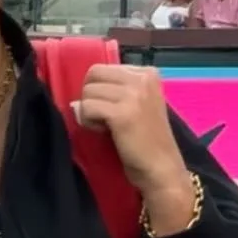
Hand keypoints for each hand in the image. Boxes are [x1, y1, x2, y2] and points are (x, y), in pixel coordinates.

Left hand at [74, 64, 194, 230]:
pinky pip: (86, 108)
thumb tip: (75, 101)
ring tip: (106, 127)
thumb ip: (112, 94)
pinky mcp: (122, 113)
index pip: (103, 69)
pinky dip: (88, 121)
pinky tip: (103, 132)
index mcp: (148, 73)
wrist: (162, 169)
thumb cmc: (148, 142)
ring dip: (89, 111)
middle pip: (93, 75)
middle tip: (105, 118)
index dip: (101, 90)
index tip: (115, 109)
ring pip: (88, 92)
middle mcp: (142, 78)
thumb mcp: (136, 107)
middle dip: (92, 97)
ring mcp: (133, 94)